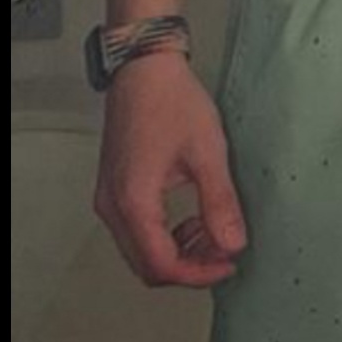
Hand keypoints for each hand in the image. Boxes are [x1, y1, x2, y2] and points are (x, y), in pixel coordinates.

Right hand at [94, 53, 248, 287]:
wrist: (142, 67)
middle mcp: (112, 206)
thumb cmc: (173, 102)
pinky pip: (134, 231)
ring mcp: (108, 198)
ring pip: (139, 251)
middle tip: (223, 250)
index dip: (198, 274)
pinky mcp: (112, 189)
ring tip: (211, 232)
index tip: (228, 264)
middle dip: (189, 267)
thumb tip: (233, 246)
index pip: (161, 265)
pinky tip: (190, 219)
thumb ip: (219, 203)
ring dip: (177, 253)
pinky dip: (164, 236)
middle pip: (146, 266)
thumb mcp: (207, 152)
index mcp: (134, 201)